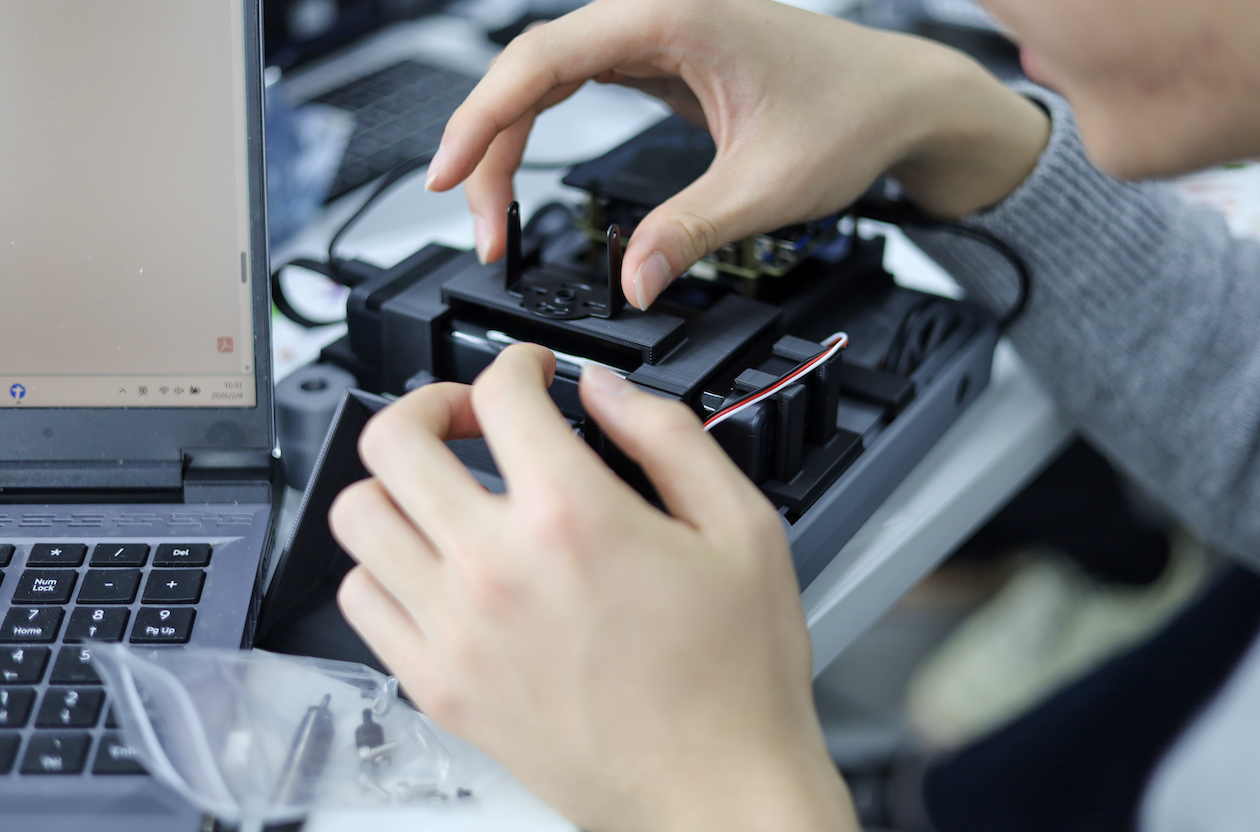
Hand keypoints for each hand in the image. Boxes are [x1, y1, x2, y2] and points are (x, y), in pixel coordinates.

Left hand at [329, 345, 856, 831]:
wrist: (715, 794)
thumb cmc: (734, 678)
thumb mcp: (742, 529)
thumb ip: (670, 437)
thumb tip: (608, 390)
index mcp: (573, 518)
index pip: (499, 394)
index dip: (516, 362)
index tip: (531, 374)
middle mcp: (496, 568)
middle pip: (394, 441)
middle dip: (429, 404)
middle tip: (468, 418)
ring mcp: (455, 631)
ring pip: (358, 517)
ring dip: (394, 483)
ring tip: (440, 490)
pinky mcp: (439, 686)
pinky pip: (360, 601)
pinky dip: (383, 566)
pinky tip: (432, 567)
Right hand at [426, 0, 1048, 308]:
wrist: (901, 96)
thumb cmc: (853, 111)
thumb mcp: (768, 185)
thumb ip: (692, 232)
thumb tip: (633, 284)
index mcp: (673, 14)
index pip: (543, 58)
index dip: (482, 118)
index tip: (447, 176)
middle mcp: (654, 13)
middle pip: (530, 70)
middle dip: (489, 148)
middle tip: (480, 230)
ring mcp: (653, 34)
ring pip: (547, 79)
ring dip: (509, 144)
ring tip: (492, 218)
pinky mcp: (660, 60)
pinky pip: (577, 88)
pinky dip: (542, 134)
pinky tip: (524, 175)